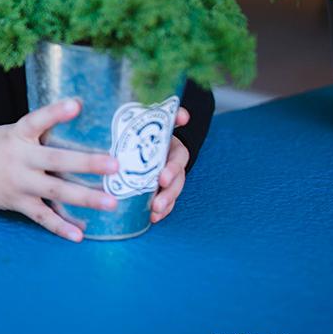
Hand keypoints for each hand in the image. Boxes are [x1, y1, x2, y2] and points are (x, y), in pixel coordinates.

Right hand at [0, 98, 119, 242]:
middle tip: (115, 165)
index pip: (37, 120)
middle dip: (87, 163)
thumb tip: (72, 133)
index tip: (77, 104)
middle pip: (56, 160)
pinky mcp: (15, 203)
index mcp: (16, 135)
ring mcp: (17, 183)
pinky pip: (41, 217)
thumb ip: (35, 136)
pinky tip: (79, 235)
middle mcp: (18, 159)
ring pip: (55, 191)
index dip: (56, 112)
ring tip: (111, 202)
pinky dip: (60, 227)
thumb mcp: (6, 134)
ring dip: (85, 198)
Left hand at [150, 107, 190, 223]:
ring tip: (155, 213)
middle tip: (157, 203)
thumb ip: (171, 115)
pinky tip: (152, 219)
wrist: (149, 136)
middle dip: (169, 192)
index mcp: (174, 148)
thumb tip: (184, 115)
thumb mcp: (158, 120)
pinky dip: (162, 211)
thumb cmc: (152, 129)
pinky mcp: (162, 188)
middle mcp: (174, 164)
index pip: (178, 158)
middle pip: (177, 180)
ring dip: (166, 204)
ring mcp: (169, 177)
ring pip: (173, 193)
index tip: (162, 179)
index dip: (172, 169)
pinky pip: (166, 202)